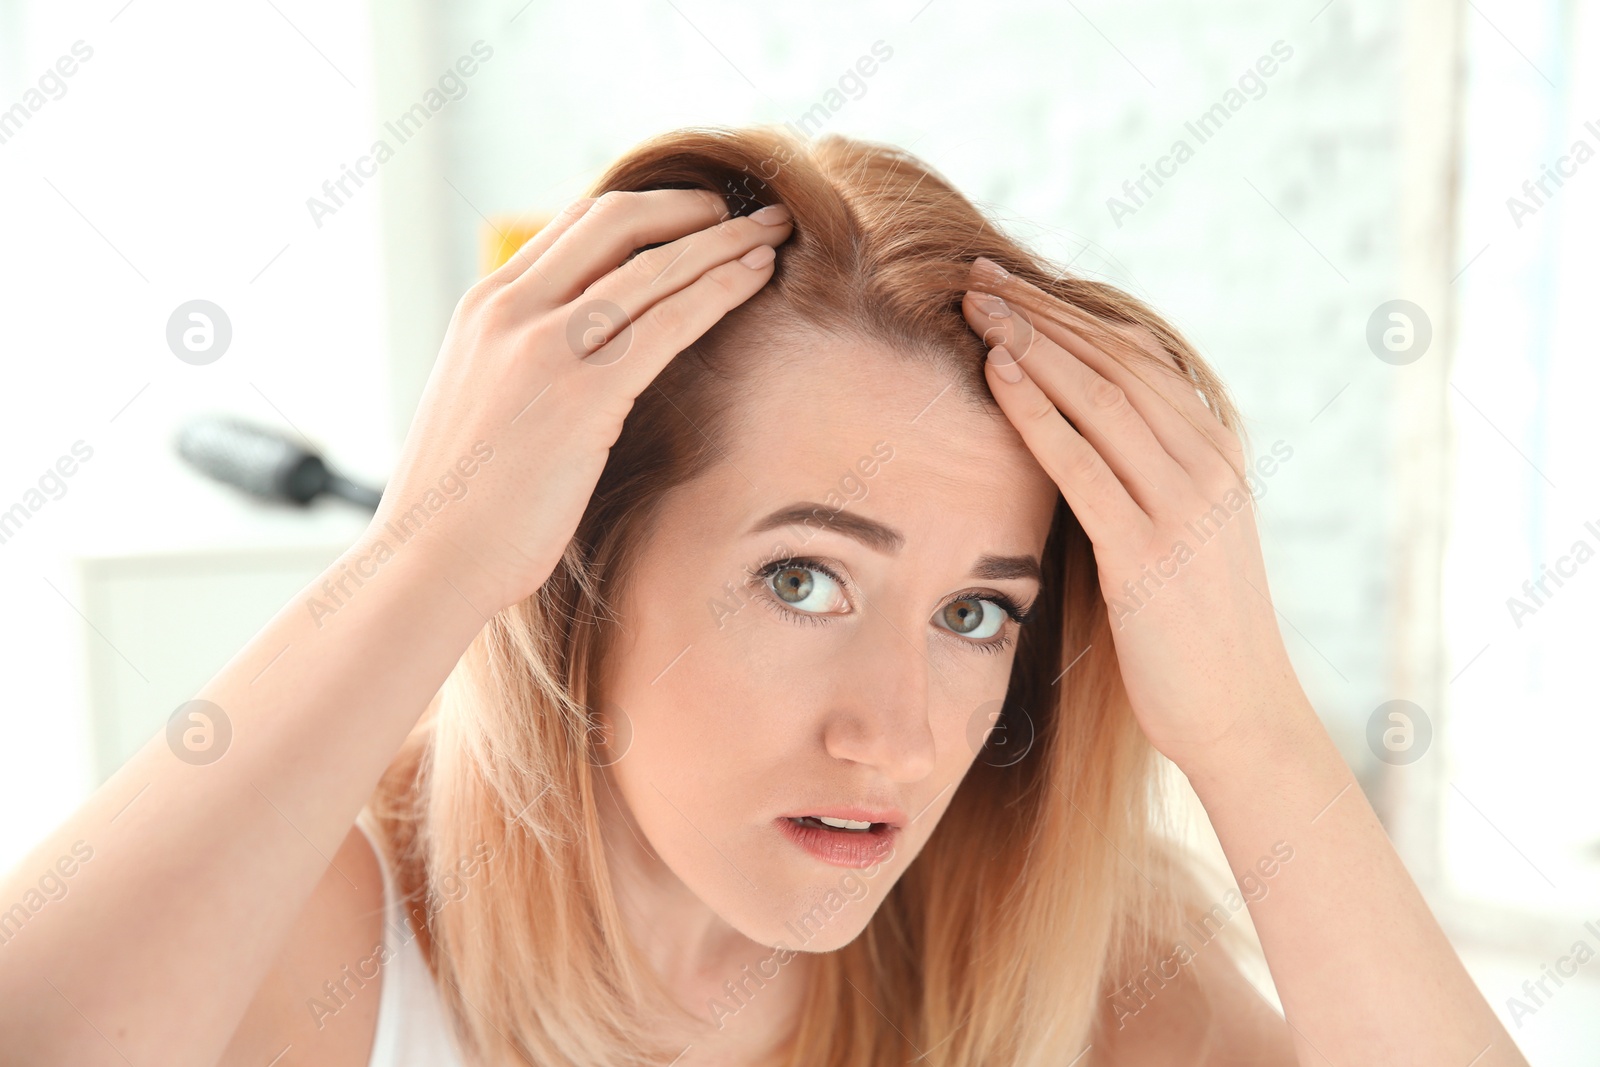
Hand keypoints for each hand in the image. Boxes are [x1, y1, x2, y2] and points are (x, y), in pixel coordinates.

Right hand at [369, 188, 794, 615]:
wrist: (427, 560)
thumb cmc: (463, 502)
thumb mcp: (483, 401)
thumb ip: (523, 361)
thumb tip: (577, 358)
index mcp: (484, 306)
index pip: (575, 225)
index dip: (647, 209)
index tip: (697, 216)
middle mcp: (509, 311)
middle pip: (615, 220)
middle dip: (691, 208)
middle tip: (747, 214)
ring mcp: (542, 349)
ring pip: (650, 267)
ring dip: (722, 242)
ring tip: (772, 234)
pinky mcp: (580, 397)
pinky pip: (665, 325)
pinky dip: (718, 291)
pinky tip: (755, 280)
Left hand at [960, 257, 1303, 768]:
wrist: (1240, 709)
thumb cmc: (1194, 626)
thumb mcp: (1182, 529)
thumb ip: (1144, 473)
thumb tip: (1082, 432)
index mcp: (1215, 448)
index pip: (1135, 354)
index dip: (1069, 311)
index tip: (1012, 284)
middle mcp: (1206, 461)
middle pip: (1113, 358)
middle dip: (1041, 311)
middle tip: (978, 274)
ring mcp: (1182, 502)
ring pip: (1097, 395)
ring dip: (1030, 342)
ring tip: (975, 304)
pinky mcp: (1148, 549)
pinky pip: (1082, 462)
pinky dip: (1035, 411)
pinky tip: (996, 375)